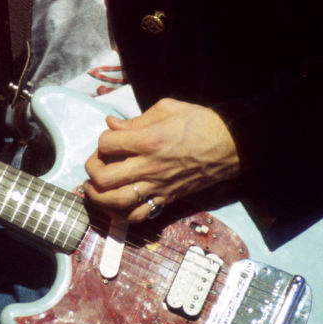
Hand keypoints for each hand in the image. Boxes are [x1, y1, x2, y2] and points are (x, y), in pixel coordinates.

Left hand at [83, 97, 240, 221]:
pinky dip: (122, 214)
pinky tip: (117, 204)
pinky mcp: (167, 199)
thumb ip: (135, 119)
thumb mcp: (167, 108)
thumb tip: (111, 124)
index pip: (107, 144)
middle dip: (92, 170)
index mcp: (148, 140)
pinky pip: (139, 215)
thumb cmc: (200, 122)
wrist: (230, 145)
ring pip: (116, 202)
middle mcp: (150, 167)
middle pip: (104, 178)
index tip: (109, 139)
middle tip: (96, 164)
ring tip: (95, 188)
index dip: (102, 141)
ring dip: (98, 197)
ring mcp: (158, 186)